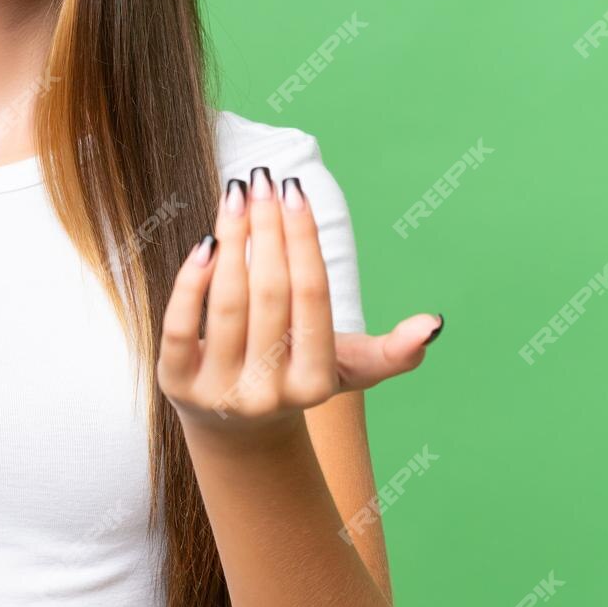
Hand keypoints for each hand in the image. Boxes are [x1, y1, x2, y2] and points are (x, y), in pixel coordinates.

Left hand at [156, 166, 441, 442]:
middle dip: (266, 228)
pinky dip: (189, 282)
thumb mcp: (348, 368)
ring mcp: (218, 392)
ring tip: (236, 194)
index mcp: (315, 384)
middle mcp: (267, 393)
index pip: (311, 297)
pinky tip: (206, 241)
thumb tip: (433, 324)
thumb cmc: (299, 375)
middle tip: (263, 178)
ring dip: (231, 239)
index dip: (303, 239)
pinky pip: (179, 326)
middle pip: (268, 294)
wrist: (237, 428)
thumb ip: (392, 352)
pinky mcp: (174, 383)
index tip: (296, 191)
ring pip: (225, 303)